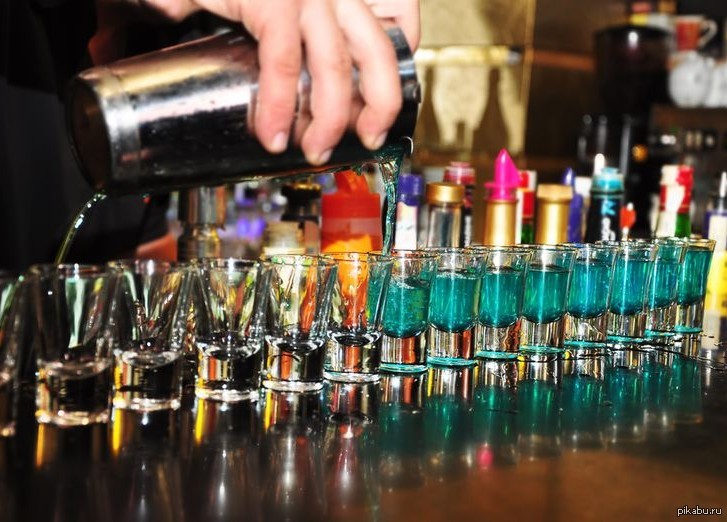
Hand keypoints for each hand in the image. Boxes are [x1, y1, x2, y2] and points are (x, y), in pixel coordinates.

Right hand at [141, 0, 419, 165]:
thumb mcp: (273, 7)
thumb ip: (297, 35)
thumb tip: (307, 92)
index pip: (398, 22)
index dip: (392, 70)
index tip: (377, 108)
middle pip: (380, 50)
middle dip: (379, 106)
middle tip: (367, 139)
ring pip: (336, 65)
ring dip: (328, 120)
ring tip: (313, 150)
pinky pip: (284, 62)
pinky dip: (279, 105)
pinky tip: (270, 133)